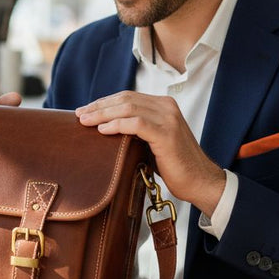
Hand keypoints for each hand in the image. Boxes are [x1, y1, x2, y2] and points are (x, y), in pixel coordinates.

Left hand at [75, 91, 225, 215]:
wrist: (199, 181)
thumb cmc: (174, 165)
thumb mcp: (153, 141)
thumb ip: (137, 130)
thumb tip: (106, 128)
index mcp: (163, 105)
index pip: (128, 97)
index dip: (104, 102)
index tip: (85, 110)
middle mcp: (166, 107)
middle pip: (125, 100)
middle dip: (99, 106)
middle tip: (79, 115)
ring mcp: (168, 119)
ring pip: (128, 108)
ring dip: (103, 114)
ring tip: (86, 121)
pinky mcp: (166, 134)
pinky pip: (136, 124)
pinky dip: (117, 125)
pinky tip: (103, 130)